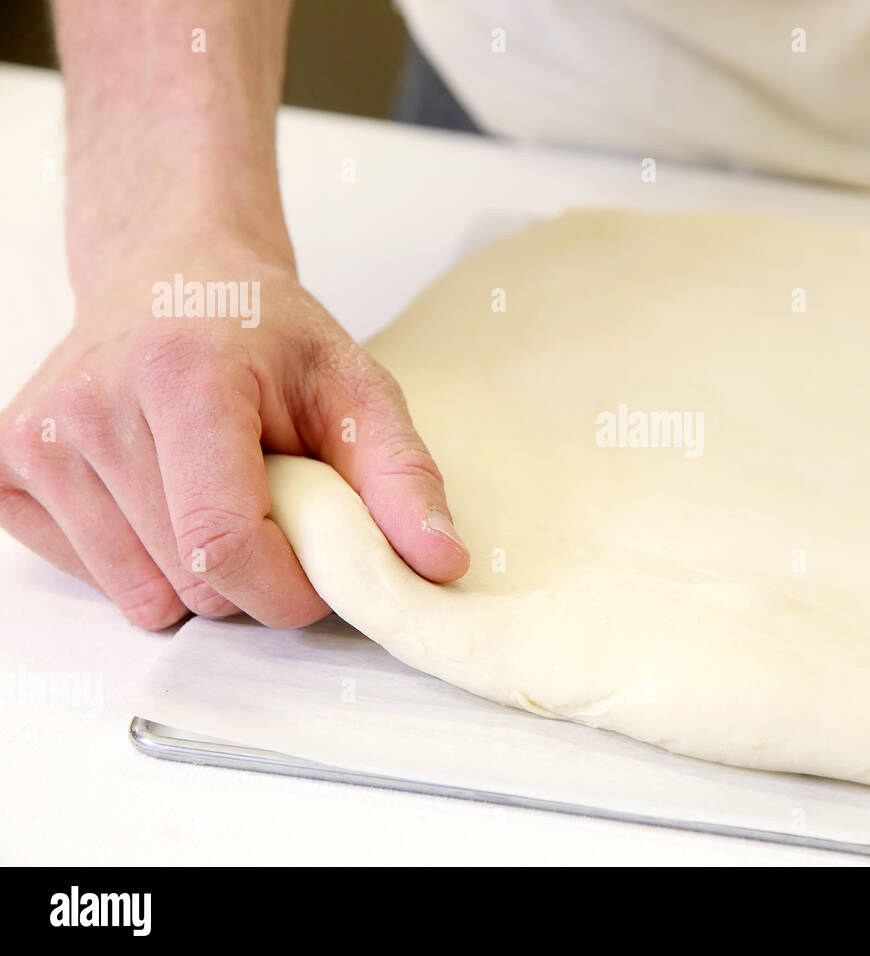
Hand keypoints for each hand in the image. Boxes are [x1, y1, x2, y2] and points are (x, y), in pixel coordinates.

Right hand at [0, 236, 468, 629]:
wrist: (170, 275)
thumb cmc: (264, 332)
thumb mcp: (355, 385)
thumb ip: (403, 476)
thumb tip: (440, 567)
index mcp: (182, 377)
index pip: (224, 544)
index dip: (287, 589)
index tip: (321, 572)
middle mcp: (89, 408)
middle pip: (191, 582)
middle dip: (254, 577)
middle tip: (272, 504)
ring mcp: (35, 443)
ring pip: (143, 596)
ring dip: (199, 574)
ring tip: (214, 490)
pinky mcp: (5, 472)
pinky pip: (97, 582)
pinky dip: (146, 564)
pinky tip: (161, 495)